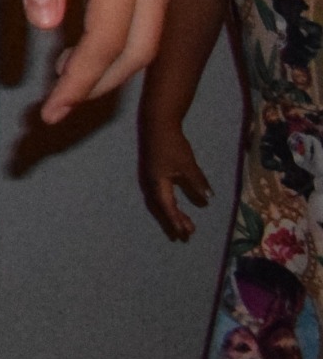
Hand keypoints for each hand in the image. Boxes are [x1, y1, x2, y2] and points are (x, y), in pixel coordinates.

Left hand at [18, 0, 177, 122]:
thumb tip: (48, 27)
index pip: (107, 36)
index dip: (79, 81)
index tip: (48, 110)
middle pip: (142, 41)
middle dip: (101, 82)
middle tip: (56, 108)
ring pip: (151, 17)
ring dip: (114, 53)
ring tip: (69, 73)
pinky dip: (124, 19)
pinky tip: (88, 16)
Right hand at [142, 118, 211, 239]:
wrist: (157, 124)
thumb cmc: (172, 145)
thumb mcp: (187, 164)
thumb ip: (197, 181)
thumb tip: (208, 198)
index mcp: (158, 182)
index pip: (168, 207)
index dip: (176, 221)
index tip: (186, 234)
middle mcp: (152, 183)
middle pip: (162, 207)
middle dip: (174, 221)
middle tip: (188, 234)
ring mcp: (151, 177)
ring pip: (160, 201)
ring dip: (172, 213)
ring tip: (185, 223)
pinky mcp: (154, 172)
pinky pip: (160, 194)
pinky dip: (169, 203)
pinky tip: (177, 203)